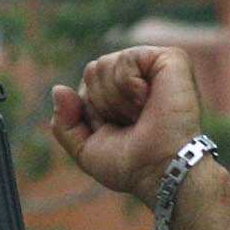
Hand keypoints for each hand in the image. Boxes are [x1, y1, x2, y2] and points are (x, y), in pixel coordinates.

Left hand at [50, 46, 207, 206]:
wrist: (161, 170)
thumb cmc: (131, 165)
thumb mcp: (85, 150)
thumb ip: (64, 124)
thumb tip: (58, 89)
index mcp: (122, 93)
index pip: (86, 83)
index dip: (92, 111)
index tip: (117, 131)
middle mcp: (139, 77)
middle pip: (92, 70)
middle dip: (102, 103)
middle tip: (131, 123)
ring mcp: (155, 67)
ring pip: (104, 64)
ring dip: (116, 99)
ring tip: (142, 114)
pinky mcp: (171, 59)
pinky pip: (126, 58)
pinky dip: (129, 85)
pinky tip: (148, 100)